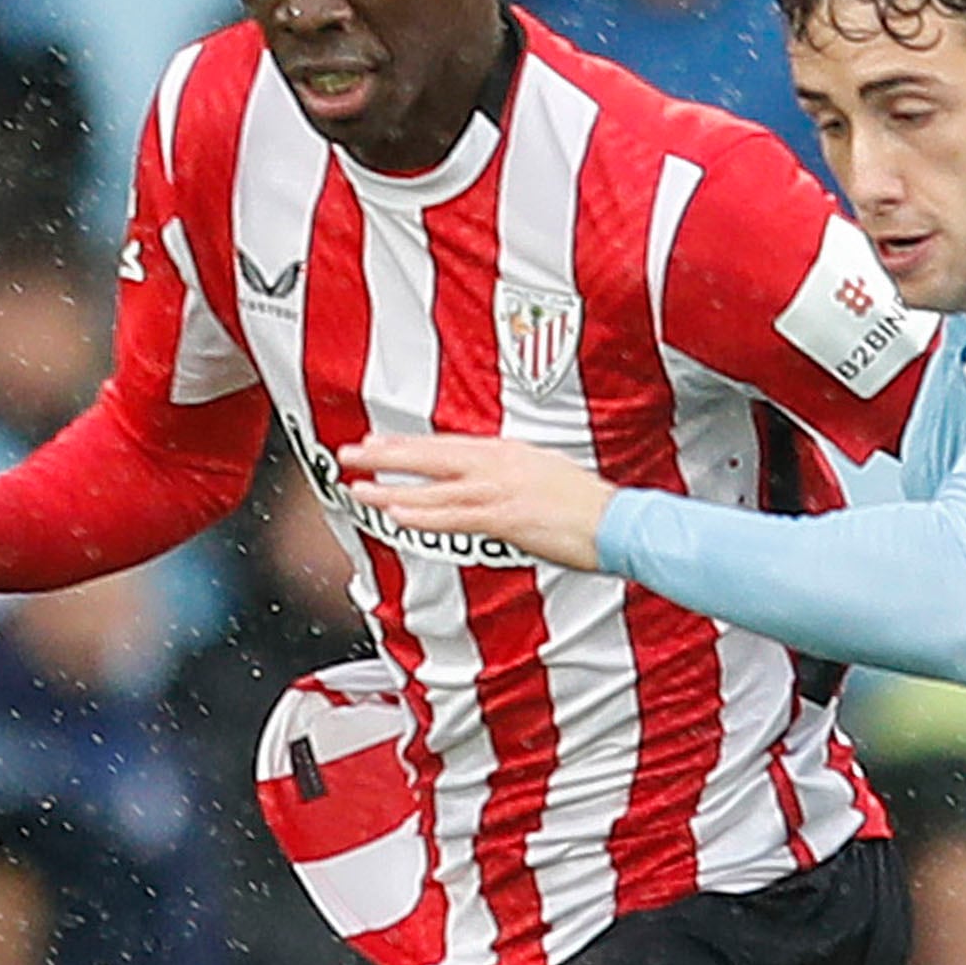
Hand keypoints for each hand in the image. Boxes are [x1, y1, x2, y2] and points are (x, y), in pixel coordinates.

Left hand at [334, 433, 618, 571]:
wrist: (617, 522)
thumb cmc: (587, 506)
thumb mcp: (544, 475)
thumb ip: (509, 476)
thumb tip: (486, 485)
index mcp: (506, 452)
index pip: (444, 444)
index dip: (406, 444)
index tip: (375, 442)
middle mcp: (497, 465)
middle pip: (429, 456)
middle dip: (386, 455)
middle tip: (348, 453)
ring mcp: (499, 490)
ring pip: (432, 489)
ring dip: (392, 489)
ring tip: (358, 488)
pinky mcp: (505, 518)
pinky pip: (454, 517)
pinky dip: (423, 516)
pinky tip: (397, 515)